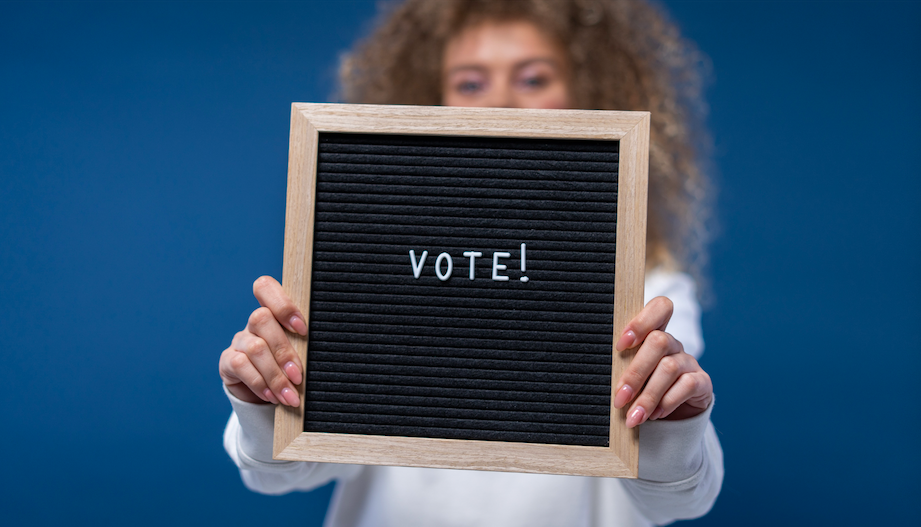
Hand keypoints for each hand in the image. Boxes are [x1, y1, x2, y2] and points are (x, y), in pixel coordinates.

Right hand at [219, 276, 306, 405]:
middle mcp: (254, 323)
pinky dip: (260, 383)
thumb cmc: (289, 367)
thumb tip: (325, 353)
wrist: (266, 394)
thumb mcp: (299, 353)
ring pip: (255, 347)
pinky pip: (241, 366)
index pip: (266, 287)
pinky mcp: (228, 361)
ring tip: (290, 396)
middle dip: (284, 351)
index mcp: (273, 312)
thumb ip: (304, 345)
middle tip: (298, 377)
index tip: (302, 329)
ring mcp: (239, 340)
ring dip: (275, 375)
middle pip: (261, 318)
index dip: (282, 304)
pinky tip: (272, 396)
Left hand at [613, 297, 712, 427]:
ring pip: (669, 368)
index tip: (620, 345)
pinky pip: (687, 385)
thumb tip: (598, 375)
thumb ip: (621, 368)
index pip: (659, 308)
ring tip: (634, 416)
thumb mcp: (630, 377)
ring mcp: (689, 361)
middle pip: (659, 341)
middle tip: (620, 398)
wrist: (673, 418)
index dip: (641, 322)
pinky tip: (655, 415)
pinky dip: (667, 402)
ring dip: (648, 395)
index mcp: (653, 334)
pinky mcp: (702, 382)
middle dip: (636, 372)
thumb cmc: (642, 390)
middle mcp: (673, 344)